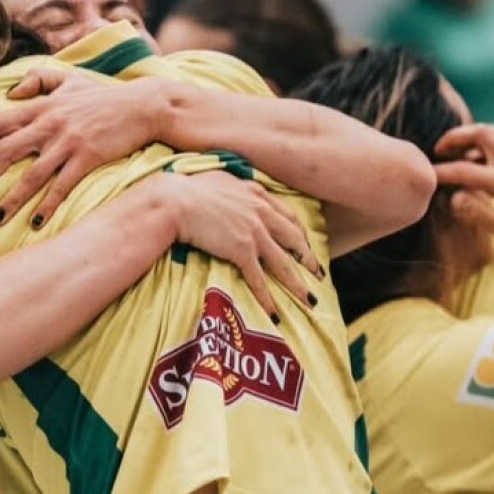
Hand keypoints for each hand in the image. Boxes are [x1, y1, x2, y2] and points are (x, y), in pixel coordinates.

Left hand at [0, 68, 168, 226]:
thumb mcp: (70, 79)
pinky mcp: (88, 158)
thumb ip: (39, 79)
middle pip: (5, 151)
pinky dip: (48, 206)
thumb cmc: (105, 94)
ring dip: (11, 199)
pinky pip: (62, 186)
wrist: (144, 106)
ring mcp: (69, 142)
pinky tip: (37, 222)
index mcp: (41, 106)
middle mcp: (50, 124)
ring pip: (31, 175)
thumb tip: (12, 91)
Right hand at [165, 171, 322, 320]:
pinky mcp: (241, 251)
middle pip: (294, 239)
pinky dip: (268, 299)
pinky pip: (259, 280)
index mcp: (256, 194)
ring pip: (284, 264)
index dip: (299, 232)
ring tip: (309, 300)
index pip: (286, 215)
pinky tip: (275, 314)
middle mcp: (261, 212)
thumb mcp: (217, 179)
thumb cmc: (187, 188)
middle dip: (308, 259)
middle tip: (318, 273)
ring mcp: (254, 232)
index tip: (305, 243)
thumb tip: (228, 188)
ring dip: (298, 284)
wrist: (175, 201)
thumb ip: (231, 186)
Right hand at [433, 123, 493, 254]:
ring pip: (490, 134)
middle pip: (482, 132)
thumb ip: (480, 214)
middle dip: (456, 137)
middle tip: (438, 150)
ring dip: (467, 138)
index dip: (440, 172)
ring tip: (450, 155)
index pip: (465, 170)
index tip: (422, 178)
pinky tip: (470, 166)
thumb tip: (455, 198)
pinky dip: (478, 147)